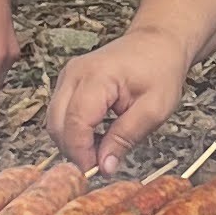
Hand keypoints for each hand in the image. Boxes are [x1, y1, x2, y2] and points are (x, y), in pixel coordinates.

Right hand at [47, 24, 189, 173]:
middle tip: (100, 166)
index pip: (76, 123)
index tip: (98, 171)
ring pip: (54, 122)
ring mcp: (67, 76)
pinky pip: (60, 114)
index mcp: (97, 77)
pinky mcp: (68, 82)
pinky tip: (97, 137)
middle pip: (57, 124)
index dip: (82, 153)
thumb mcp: (154, 109)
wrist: (158, 43)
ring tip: (102, 151)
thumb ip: (126, 137)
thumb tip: (104, 167)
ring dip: (73, 142)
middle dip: (75, 151)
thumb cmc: (161, 70)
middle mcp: (74, 74)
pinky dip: (73, 131)